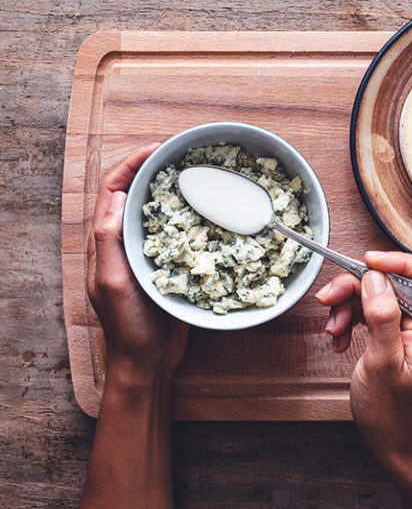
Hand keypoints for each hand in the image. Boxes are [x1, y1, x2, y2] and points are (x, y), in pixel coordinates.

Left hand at [87, 145, 188, 387]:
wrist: (148, 359)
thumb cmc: (128, 325)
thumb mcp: (113, 282)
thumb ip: (109, 241)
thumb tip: (118, 196)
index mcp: (107, 242)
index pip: (112, 191)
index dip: (131, 165)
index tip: (157, 150)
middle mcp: (125, 242)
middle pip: (135, 195)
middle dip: (154, 171)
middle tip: (182, 157)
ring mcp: (147, 253)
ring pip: (158, 213)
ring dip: (173, 192)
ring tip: (197, 177)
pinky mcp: (167, 266)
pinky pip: (177, 235)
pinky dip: (189, 218)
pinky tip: (208, 213)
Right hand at [316, 252, 411, 464]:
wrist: (392, 443)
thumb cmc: (392, 413)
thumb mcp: (382, 363)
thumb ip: (382, 318)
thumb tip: (376, 278)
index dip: (399, 261)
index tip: (368, 264)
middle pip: (393, 282)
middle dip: (358, 287)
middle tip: (329, 299)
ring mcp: (408, 331)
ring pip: (376, 296)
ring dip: (348, 306)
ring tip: (333, 330)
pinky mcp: (392, 337)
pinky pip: (369, 314)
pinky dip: (349, 321)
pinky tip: (339, 339)